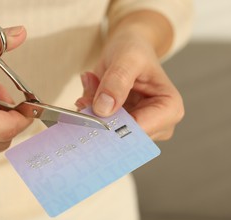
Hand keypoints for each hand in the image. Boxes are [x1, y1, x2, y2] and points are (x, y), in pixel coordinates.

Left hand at [75, 12, 183, 140]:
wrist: (128, 48)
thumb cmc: (134, 50)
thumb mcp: (127, 58)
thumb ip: (117, 81)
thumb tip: (103, 110)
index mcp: (170, 109)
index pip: (139, 131)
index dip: (112, 126)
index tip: (90, 112)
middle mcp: (158, 124)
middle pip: (121, 134)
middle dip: (99, 117)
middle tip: (86, 95)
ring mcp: (139, 127)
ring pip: (106, 132)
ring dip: (91, 111)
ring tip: (92, 85)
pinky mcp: (121, 126)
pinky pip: (98, 126)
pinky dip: (89, 109)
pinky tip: (90, 91)